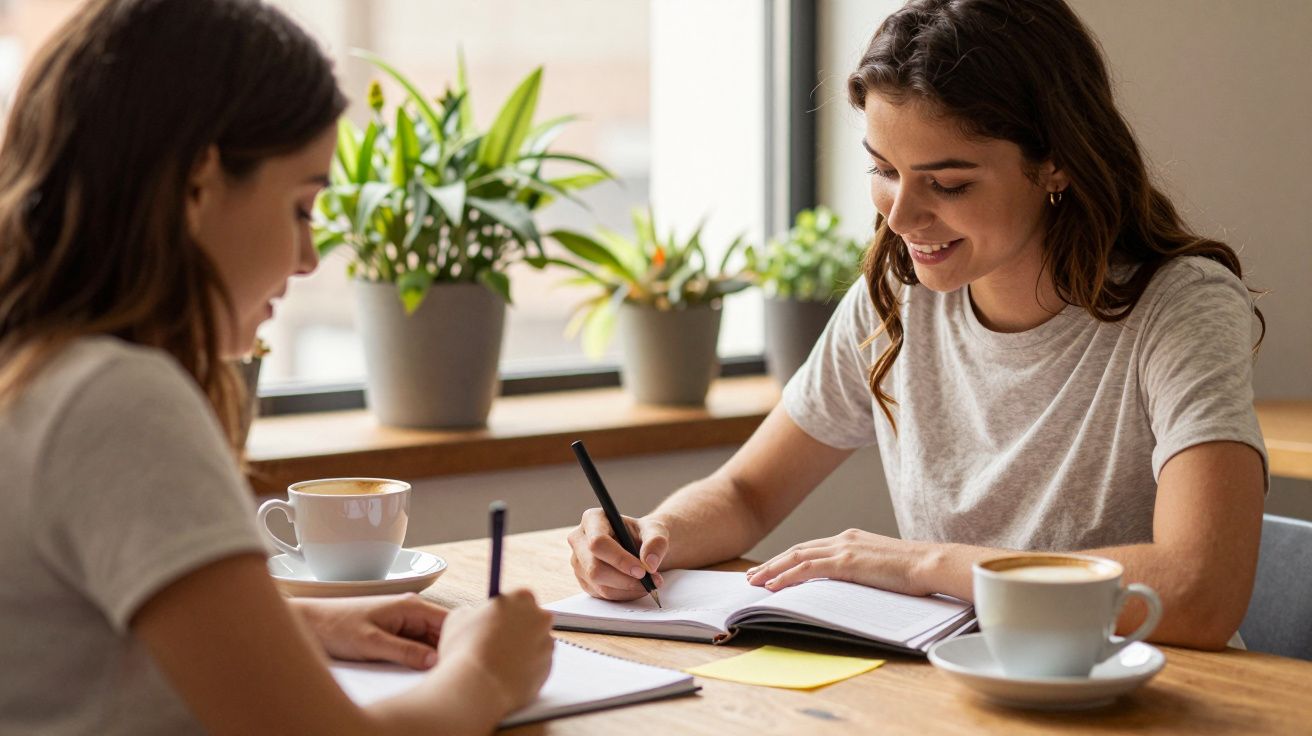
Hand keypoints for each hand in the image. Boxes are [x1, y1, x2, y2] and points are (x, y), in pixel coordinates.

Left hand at [289, 593, 444, 669]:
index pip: (449, 622)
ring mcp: (403, 622)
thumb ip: (406, 652)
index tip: (458, 664)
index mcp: (411, 606)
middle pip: (442, 633)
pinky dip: (418, 658)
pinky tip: (415, 672)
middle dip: (445, 652)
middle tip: (444, 675)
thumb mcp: (372, 643)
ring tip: (431, 676)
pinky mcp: (394, 632)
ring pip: (429, 641)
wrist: (309, 623)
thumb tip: (435, 661)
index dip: (458, 642)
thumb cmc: (336, 626)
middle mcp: (411, 611)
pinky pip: (415, 646)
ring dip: (431, 657)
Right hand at [436, 590, 553, 712]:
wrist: (478, 688)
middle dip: (517, 630)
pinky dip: (524, 671)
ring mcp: (547, 645)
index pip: (519, 599)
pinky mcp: (548, 670)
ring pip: (535, 645)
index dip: (505, 612)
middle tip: (495, 643)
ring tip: (496, 664)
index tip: (495, 621)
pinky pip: (536, 667)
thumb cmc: (465, 650)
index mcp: (522, 598)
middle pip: (531, 620)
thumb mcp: (458, 618)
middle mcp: (541, 619)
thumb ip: (472, 612)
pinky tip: (504, 677)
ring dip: (521, 651)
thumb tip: (474, 616)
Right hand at [567, 508, 667, 599]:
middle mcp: (579, 540)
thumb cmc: (644, 534)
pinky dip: (624, 594)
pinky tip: (637, 587)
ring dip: (628, 589)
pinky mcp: (584, 580)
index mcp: (592, 519)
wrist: (642, 546)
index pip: (598, 543)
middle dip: (625, 580)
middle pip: (595, 568)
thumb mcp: (656, 531)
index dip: (619, 559)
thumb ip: (656, 542)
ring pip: (599, 585)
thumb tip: (649, 563)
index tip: (642, 571)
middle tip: (650, 582)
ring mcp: (579, 562)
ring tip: (649, 584)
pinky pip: (603, 594)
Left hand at [745, 529, 936, 595]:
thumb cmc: (914, 571)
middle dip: (772, 563)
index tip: (771, 569)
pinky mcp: (847, 561)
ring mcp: (844, 548)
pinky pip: (808, 569)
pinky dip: (787, 576)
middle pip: (798, 550)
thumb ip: (861, 570)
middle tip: (752, 576)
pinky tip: (773, 585)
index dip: (788, 559)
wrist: (931, 564)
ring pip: (797, 557)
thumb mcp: (881, 567)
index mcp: (851, 539)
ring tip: (754, 582)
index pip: (811, 548)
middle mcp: (843, 539)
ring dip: (772, 570)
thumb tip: (849, 585)